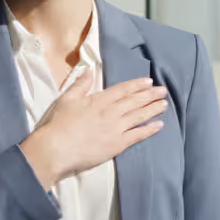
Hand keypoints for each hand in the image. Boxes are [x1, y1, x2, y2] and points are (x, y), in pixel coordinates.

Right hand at [19, 71, 166, 187]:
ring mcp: (116, 129)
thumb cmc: (57, 124)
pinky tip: (159, 125)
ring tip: (165, 104)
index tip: (148, 82)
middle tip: (163, 91)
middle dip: (150, 95)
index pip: (122, 90)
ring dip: (153, 109)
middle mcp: (111, 112)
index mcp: (99, 100)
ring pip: (139, 116)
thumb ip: (80, 85)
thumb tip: (88, 70)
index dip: (137, 85)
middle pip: (134, 101)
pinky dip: (149, 130)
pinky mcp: (117, 145)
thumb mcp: (66, 99)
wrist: (55, 149)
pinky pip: (137, 135)